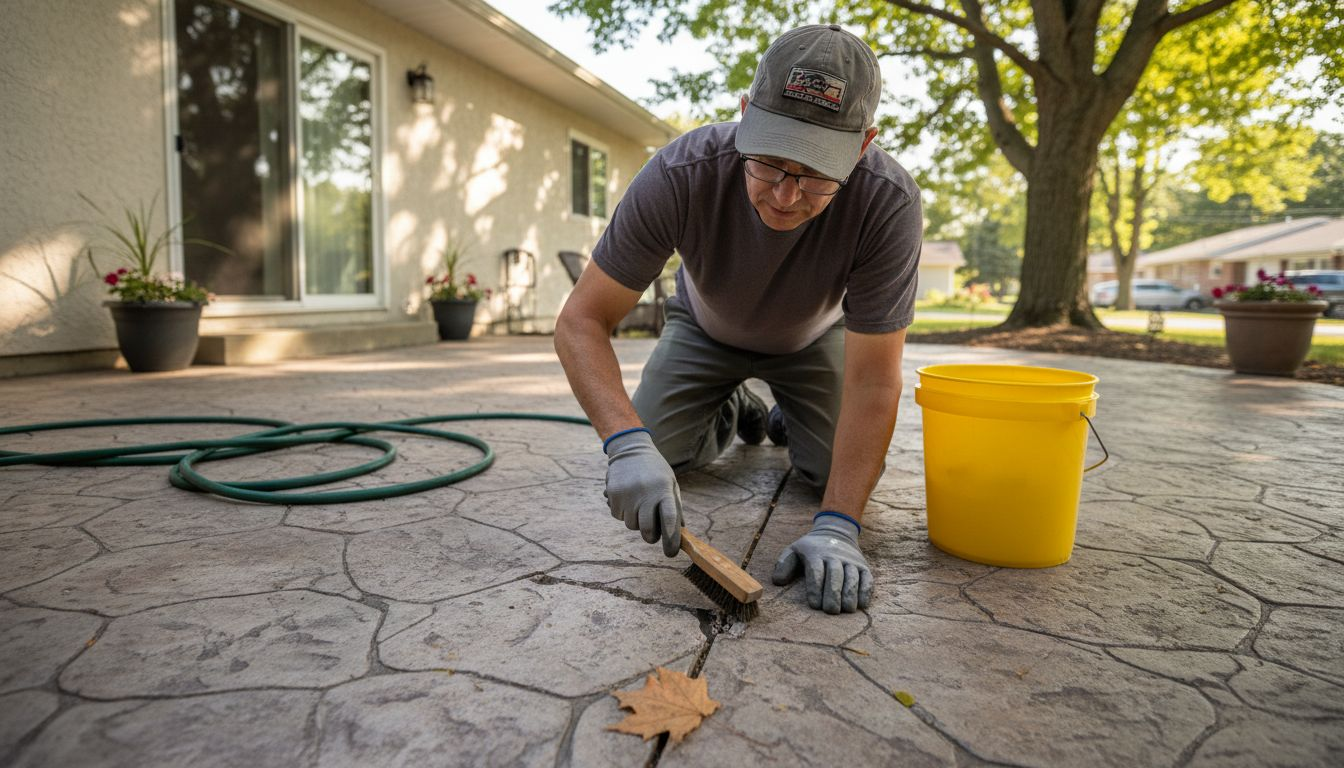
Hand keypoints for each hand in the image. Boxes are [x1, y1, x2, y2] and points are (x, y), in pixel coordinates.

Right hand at [604, 430, 682, 556]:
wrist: (631, 450)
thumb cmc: (656, 471)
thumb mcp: (670, 483)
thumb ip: (675, 507)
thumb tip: (679, 533)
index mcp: (663, 490)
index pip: (669, 520)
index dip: (671, 540)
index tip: (671, 553)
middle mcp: (645, 493)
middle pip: (646, 530)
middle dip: (650, 537)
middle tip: (653, 534)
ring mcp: (627, 494)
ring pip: (631, 525)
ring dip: (636, 522)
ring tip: (639, 504)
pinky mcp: (613, 495)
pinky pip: (619, 516)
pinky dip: (624, 513)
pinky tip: (628, 498)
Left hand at [772, 513, 872, 613]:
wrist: (836, 532)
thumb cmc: (811, 548)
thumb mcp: (794, 550)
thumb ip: (784, 564)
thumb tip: (777, 581)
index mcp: (816, 553)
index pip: (816, 571)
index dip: (815, 588)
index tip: (814, 605)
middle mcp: (835, 556)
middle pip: (835, 575)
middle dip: (833, 594)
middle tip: (831, 610)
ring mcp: (851, 561)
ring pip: (852, 577)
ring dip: (850, 594)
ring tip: (846, 610)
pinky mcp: (863, 566)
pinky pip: (867, 578)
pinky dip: (866, 591)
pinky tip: (861, 604)